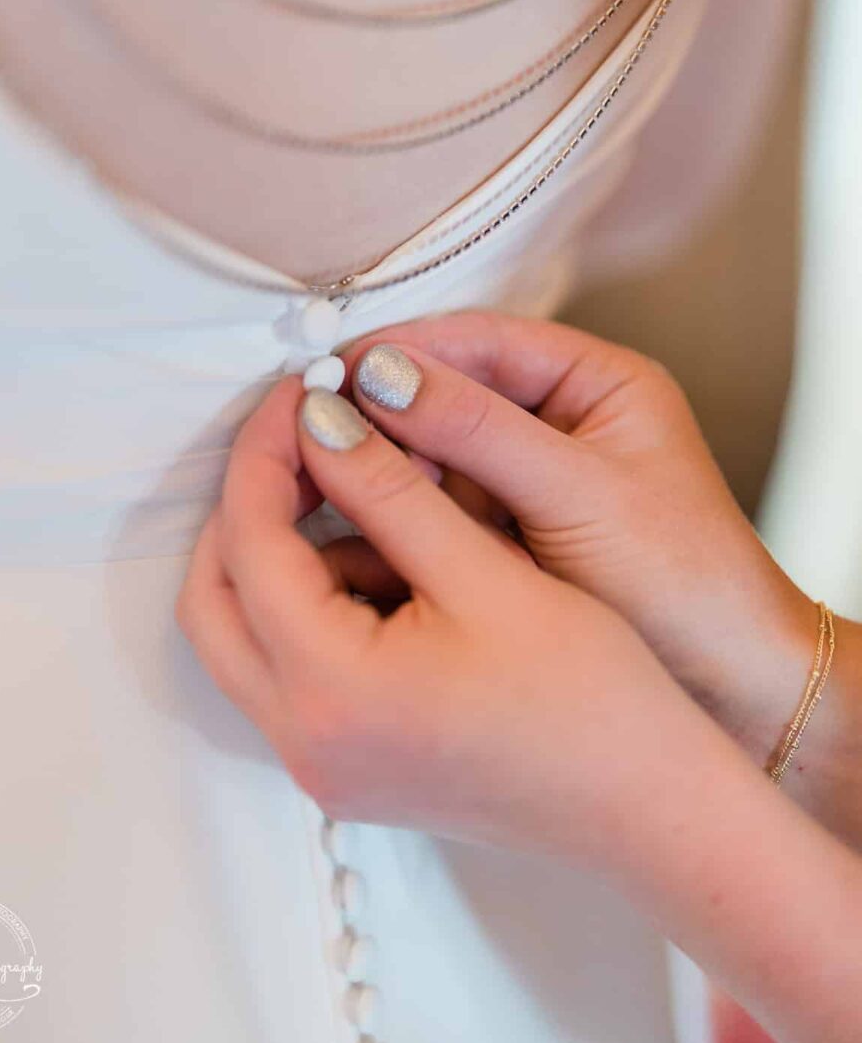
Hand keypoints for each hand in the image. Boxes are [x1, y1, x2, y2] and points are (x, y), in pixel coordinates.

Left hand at [176, 372, 722, 867]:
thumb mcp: (485, 571)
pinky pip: (292, 670)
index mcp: (330, 692)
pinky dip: (316, 605)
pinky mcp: (352, 769)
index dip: (267, 452)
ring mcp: (323, 766)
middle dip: (249, 508)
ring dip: (281, 557)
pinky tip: (391, 561)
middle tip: (308, 439)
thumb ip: (387, 489)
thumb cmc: (592, 699)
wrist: (654, 811)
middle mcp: (304, 742)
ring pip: (246, 635)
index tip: (303, 392)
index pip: (249, 543)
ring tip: (362, 493)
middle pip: (214, 599)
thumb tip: (318, 420)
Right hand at [341, 313, 819, 767]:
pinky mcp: (502, 545)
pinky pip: (430, 517)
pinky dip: (391, 524)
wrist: (735, 701)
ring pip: (427, 460)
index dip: (404, 351)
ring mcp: (524, 488)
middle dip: (380, 413)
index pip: (481, 341)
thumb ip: (481, 431)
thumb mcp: (581, 495)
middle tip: (307, 426)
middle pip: (444, 396)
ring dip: (377, 469)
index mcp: (595, 385)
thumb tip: (383, 374)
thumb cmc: (690, 587)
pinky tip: (345, 536)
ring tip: (314, 482)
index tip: (333, 369)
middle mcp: (554, 426)